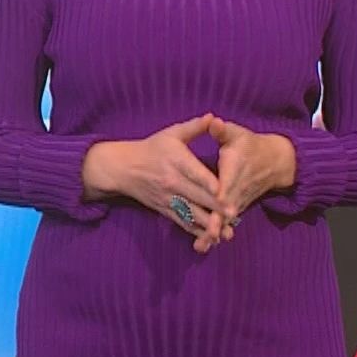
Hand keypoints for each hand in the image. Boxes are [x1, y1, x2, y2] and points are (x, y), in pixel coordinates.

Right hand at [83, 114, 227, 251]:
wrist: (123, 169)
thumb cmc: (151, 149)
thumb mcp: (171, 134)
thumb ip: (194, 127)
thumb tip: (213, 118)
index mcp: (176, 161)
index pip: (193, 173)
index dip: (208, 182)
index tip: (222, 190)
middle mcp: (172, 182)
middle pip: (196, 196)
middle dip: (215, 206)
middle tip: (234, 213)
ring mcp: (168, 198)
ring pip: (191, 214)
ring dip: (208, 224)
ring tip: (227, 231)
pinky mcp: (165, 210)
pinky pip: (183, 223)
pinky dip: (197, 232)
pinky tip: (212, 238)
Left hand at [208, 117, 296, 238]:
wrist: (275, 161)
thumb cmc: (250, 145)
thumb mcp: (237, 134)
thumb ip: (223, 131)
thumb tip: (213, 121)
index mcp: (236, 167)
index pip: (229, 181)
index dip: (224, 190)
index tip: (218, 200)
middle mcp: (237, 187)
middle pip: (227, 205)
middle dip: (219, 219)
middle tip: (209, 233)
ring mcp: (237, 200)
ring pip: (226, 218)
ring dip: (215, 231)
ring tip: (202, 245)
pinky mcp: (235, 207)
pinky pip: (225, 222)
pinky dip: (216, 233)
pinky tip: (203, 246)